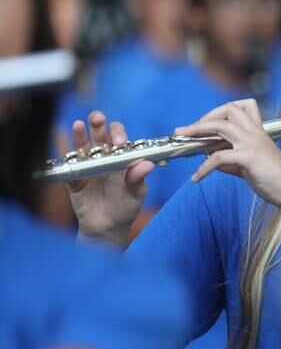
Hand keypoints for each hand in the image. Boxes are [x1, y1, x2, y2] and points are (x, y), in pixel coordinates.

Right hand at [66, 111, 152, 244]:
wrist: (108, 228)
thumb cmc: (126, 206)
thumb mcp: (136, 193)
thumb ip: (138, 178)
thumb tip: (146, 164)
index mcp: (121, 157)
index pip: (119, 137)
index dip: (118, 134)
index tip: (119, 142)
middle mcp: (104, 157)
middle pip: (100, 134)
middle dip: (98, 124)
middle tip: (98, 119)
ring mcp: (88, 166)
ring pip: (82, 145)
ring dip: (80, 134)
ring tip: (79, 125)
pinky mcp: (74, 179)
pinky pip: (69, 166)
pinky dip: (67, 158)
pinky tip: (66, 150)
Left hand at [174, 99, 280, 210]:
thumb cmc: (277, 180)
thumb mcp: (250, 167)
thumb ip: (232, 162)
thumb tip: (214, 162)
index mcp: (258, 132)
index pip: (243, 106)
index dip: (221, 111)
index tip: (206, 123)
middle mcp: (255, 133)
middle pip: (227, 110)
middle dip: (204, 117)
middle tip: (187, 129)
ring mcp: (252, 143)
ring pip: (220, 125)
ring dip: (197, 130)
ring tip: (182, 138)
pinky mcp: (249, 157)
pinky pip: (218, 157)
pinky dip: (204, 167)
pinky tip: (197, 177)